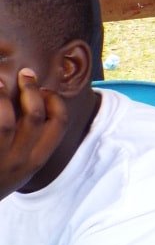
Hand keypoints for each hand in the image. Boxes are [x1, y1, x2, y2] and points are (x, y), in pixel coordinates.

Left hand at [0, 69, 68, 199]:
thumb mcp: (20, 170)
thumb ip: (29, 146)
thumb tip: (33, 105)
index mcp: (35, 161)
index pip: (58, 124)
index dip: (55, 101)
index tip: (46, 90)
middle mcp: (18, 160)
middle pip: (33, 116)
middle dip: (31, 89)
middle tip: (25, 74)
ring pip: (4, 119)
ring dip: (2, 95)